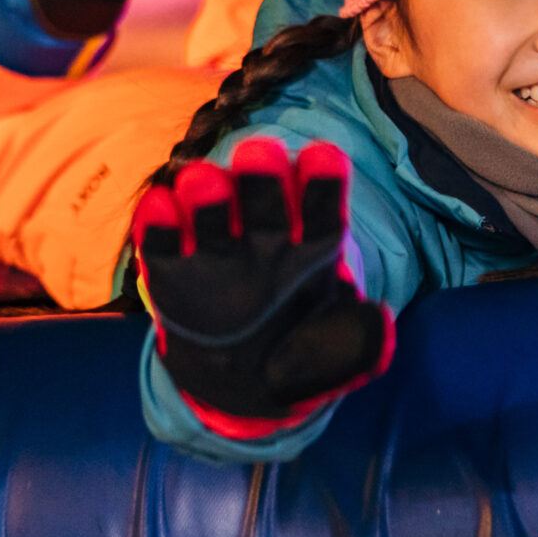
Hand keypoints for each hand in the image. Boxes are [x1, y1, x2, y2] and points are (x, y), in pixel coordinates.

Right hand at [132, 138, 393, 439]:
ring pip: (211, 207)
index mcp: (312, 248)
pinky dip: (157, 223)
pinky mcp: (170, 267)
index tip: (323, 156)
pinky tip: (159, 206)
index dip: (323, 181)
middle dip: (262, 174)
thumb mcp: (335, 355)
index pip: (322, 209)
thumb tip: (380, 322)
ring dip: (207, 193)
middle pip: (265, 196)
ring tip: (204, 182)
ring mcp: (215, 247)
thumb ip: (359, 341)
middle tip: (258, 152)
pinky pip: (161, 241)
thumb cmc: (299, 356)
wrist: (240, 385)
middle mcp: (264, 236)